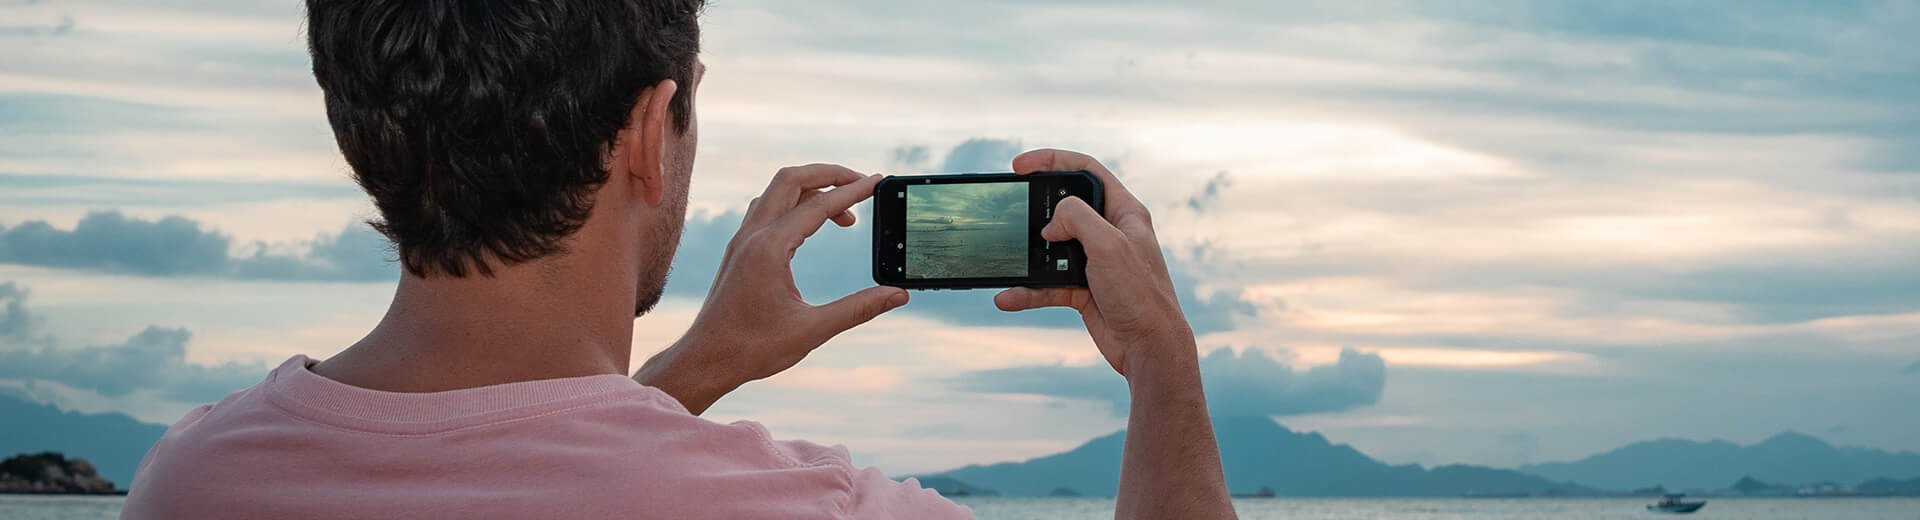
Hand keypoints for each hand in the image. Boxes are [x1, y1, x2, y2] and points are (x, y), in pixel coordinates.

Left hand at [636, 165, 907, 413]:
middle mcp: (752, 235)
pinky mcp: (739, 249)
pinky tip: (811, 225)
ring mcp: (742, 240)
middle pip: (792, 179)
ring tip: (844, 213)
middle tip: (862, 183)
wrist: (705, 360)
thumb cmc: (753, 349)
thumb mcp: (812, 330)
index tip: (879, 181)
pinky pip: (768, 208)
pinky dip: (795, 203)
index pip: (818, 205)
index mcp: (769, 249)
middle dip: (830, 173)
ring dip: (812, 189)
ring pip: (777, 191)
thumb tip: (898, 294)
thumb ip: (858, 309)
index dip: (853, 191)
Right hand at [992, 149, 1194, 377]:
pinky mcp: (1085, 290)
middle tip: (1011, 209)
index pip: (1086, 170)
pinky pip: (1049, 284)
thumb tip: (1050, 224)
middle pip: (1065, 208)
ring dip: (1029, 257)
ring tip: (1008, 259)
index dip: (1052, 160)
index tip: (1019, 165)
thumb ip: (1077, 218)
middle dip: (1036, 210)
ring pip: (1052, 249)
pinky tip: (1008, 297)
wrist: (1150, 348)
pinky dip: (1029, 291)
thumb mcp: (1108, 245)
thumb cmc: (1140, 295)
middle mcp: (1110, 233)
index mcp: (1124, 212)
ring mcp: (1096, 262)